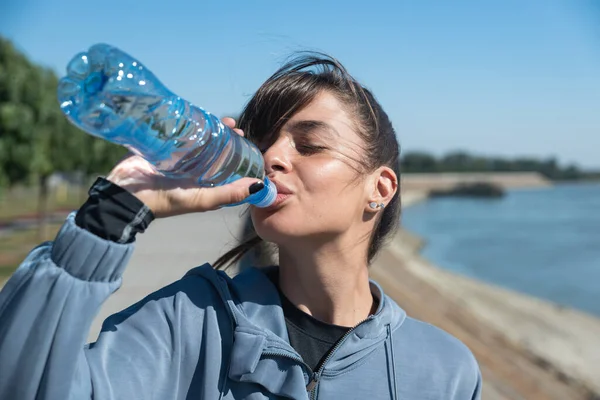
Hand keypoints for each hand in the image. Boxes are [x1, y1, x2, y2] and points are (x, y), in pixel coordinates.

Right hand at [106, 117, 262, 217]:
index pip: (229, 169)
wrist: (126, 195)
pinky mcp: (165, 149)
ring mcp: (180, 160)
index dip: (242, 157)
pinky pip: (183, 135)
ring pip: (203, 142)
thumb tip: (260, 186)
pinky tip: (201, 117)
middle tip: (236, 128)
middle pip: (218, 153)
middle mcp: (196, 173)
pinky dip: (193, 126)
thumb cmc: (166, 201)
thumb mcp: (202, 199)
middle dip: (229, 139)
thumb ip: (230, 193)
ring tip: (224, 121)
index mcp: (207, 185)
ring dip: (215, 130)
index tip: (250, 143)